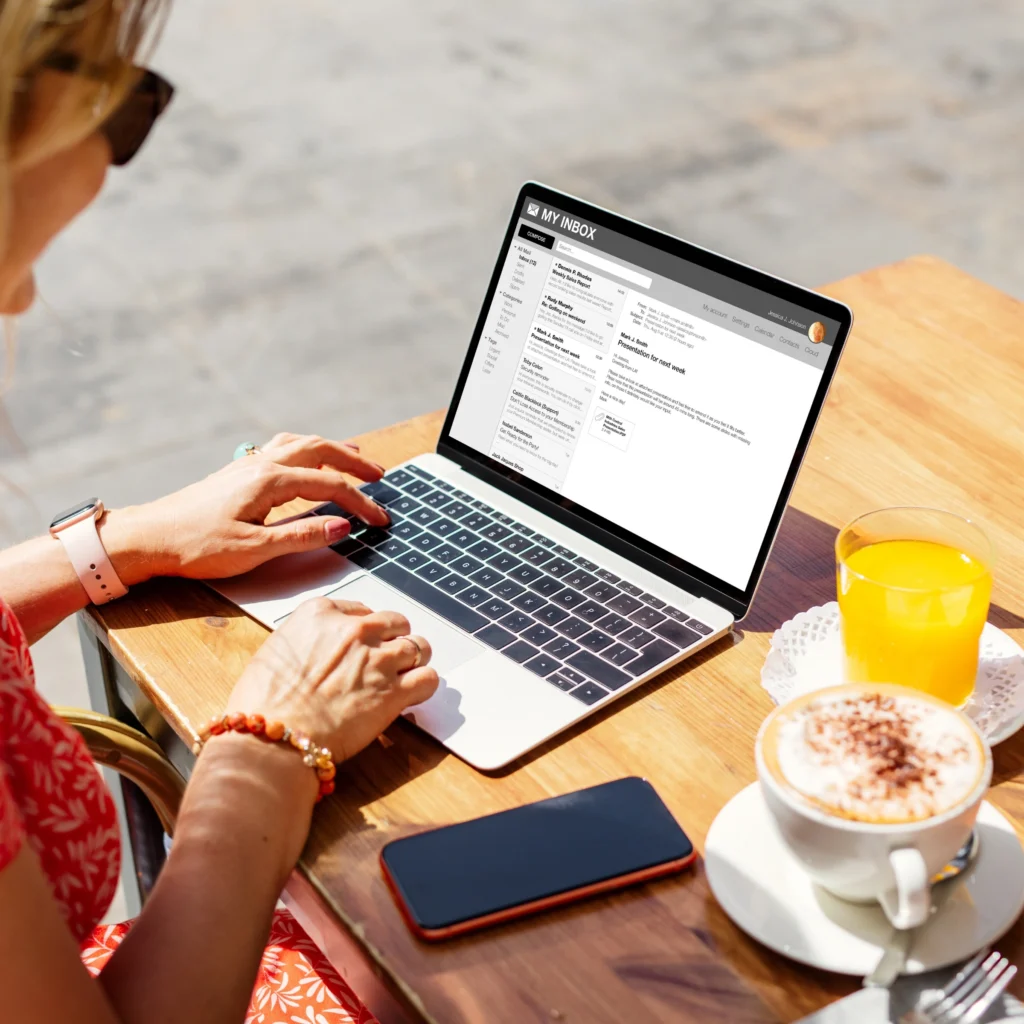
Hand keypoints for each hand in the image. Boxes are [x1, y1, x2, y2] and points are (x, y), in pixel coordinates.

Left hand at [102, 432, 392, 583]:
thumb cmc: (195, 546)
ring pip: (301, 443)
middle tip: (381, 475)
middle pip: (321, 450)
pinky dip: (308, 449)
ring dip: (332, 449)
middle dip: (355, 462)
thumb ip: (302, 535)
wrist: (148, 537)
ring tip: (355, 457)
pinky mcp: (238, 471)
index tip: (381, 520)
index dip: (361, 503)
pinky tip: (308, 460)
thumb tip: (342, 526)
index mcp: (270, 481)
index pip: (331, 486)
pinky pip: (283, 447)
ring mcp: (248, 464)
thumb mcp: (254, 549)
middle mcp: (261, 464)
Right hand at [224, 596, 438, 761]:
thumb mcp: (276, 650)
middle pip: (395, 623)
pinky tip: (413, 694)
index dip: (365, 629)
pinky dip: (424, 685)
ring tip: (404, 675)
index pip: (360, 610)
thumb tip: (320, 650)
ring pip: (419, 646)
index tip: (362, 644)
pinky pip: (428, 679)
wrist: (272, 737)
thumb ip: (308, 640)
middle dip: (393, 639)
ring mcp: (378, 660)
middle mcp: (355, 630)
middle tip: (385, 659)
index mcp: (321, 613)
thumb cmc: (264, 701)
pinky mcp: (394, 692)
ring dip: (414, 660)